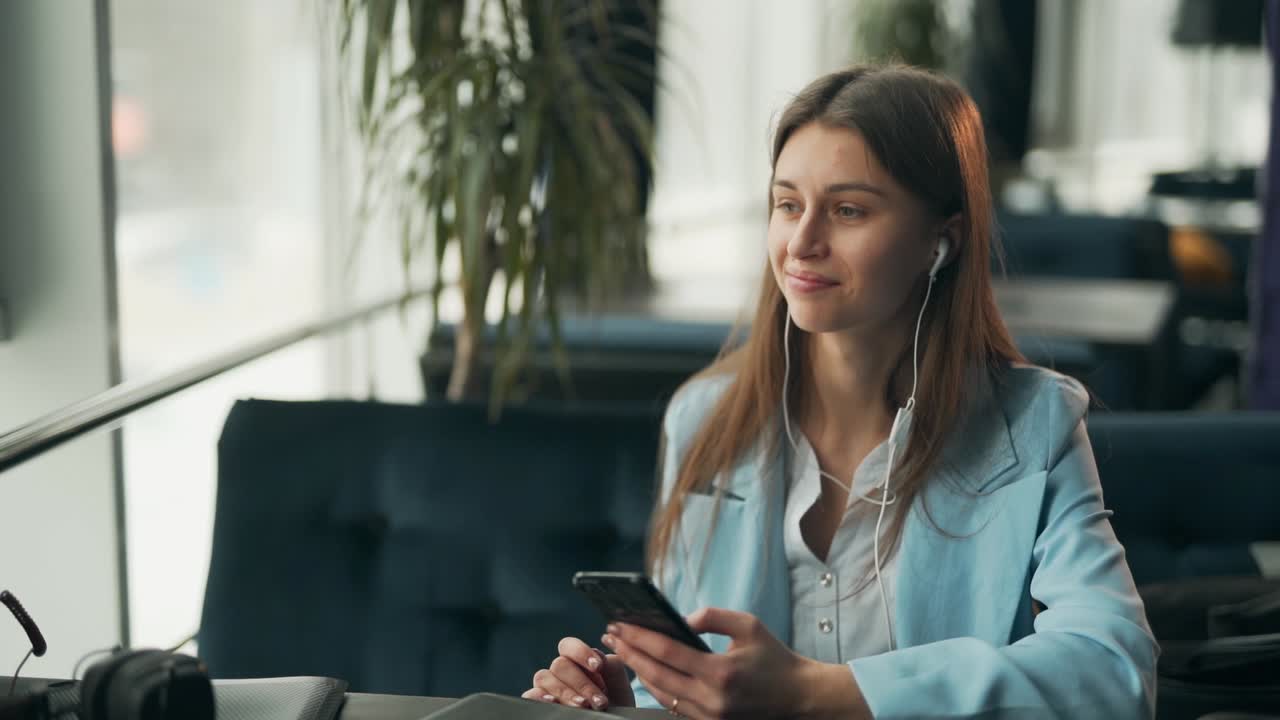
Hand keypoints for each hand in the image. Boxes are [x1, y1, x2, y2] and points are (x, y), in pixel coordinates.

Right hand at [522, 636, 634, 710]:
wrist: (613, 719)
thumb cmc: (615, 701)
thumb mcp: (618, 682)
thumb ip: (610, 665)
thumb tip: (598, 655)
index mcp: (576, 660)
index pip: (568, 645)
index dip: (581, 652)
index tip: (598, 666)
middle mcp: (559, 671)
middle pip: (560, 664)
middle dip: (582, 683)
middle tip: (600, 701)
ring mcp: (547, 687)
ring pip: (544, 677)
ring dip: (566, 692)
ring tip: (584, 706)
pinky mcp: (538, 702)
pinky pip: (530, 695)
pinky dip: (539, 697)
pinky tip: (554, 702)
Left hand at [603, 608, 870, 718]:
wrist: (799, 698)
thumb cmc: (775, 658)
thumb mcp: (748, 626)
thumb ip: (712, 616)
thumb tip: (681, 618)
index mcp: (720, 671)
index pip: (667, 652)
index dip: (638, 638)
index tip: (619, 625)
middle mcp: (711, 698)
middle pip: (656, 676)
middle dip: (629, 654)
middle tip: (610, 637)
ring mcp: (709, 716)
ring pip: (661, 695)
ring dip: (638, 673)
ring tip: (623, 653)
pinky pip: (675, 707)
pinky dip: (657, 689)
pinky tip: (646, 673)